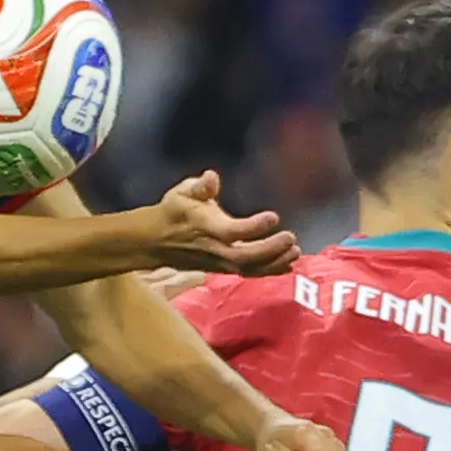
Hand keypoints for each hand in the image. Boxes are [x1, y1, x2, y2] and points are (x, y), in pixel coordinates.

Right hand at [144, 171, 296, 276]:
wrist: (155, 241)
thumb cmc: (174, 211)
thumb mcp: (182, 192)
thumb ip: (200, 186)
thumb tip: (211, 177)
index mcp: (207, 227)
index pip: (234, 231)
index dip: (255, 226)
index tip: (274, 216)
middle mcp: (215, 249)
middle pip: (246, 256)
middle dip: (271, 249)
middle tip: (291, 238)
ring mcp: (220, 262)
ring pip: (250, 268)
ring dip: (274, 262)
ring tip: (295, 252)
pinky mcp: (224, 269)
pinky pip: (249, 273)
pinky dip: (269, 270)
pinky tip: (288, 265)